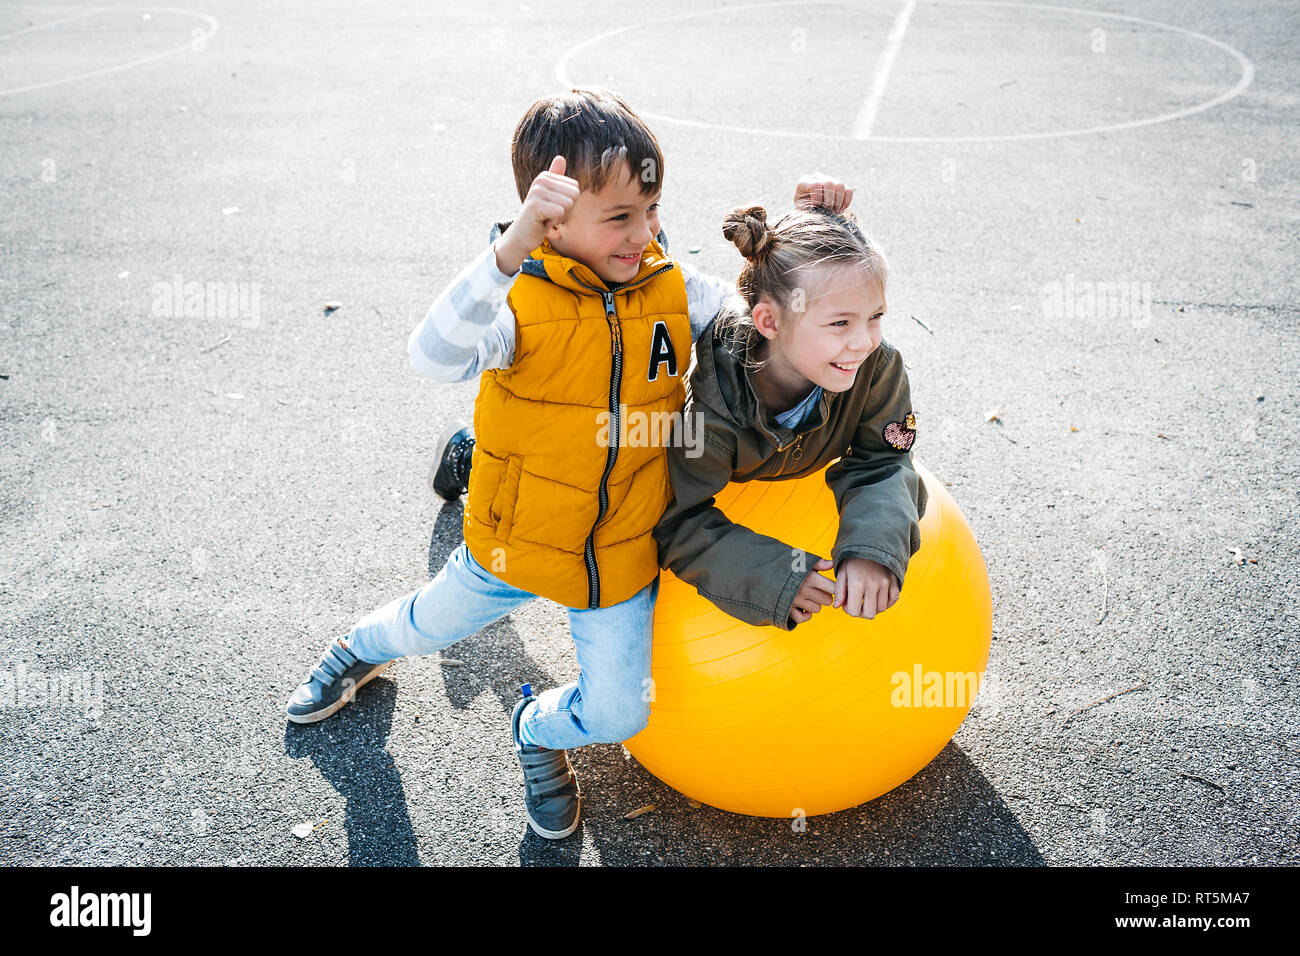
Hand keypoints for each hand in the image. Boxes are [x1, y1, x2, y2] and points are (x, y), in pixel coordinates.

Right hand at [495, 155, 580, 274]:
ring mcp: (537, 192)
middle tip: (549, 215)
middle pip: (574, 195)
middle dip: (566, 210)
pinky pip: (560, 212)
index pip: (575, 188)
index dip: (568, 204)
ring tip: (545, 218)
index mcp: (545, 176)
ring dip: (559, 217)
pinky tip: (542, 223)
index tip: (552, 208)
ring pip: (568, 204)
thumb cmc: (540, 218)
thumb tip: (560, 157)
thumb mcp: (551, 197)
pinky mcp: (535, 205)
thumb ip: (556, 179)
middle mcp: (540, 180)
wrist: (522, 236)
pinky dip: (554, 222)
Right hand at [789, 558, 835, 625]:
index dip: (835, 588)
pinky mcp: (787, 610)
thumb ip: (818, 563)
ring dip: (815, 604)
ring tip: (808, 596)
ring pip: (817, 609)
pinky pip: (804, 618)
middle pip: (827, 600)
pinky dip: (806, 615)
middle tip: (817, 589)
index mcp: (810, 577)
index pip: (833, 588)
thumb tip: (833, 563)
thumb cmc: (784, 565)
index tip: (830, 586)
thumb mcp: (801, 560)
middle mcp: (804, 590)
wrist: (761, 572)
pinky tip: (804, 608)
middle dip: (824, 595)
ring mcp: (795, 601)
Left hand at [793, 172, 852, 213]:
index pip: (816, 185)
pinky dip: (847, 201)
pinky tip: (841, 209)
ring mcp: (829, 180)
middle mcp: (817, 177)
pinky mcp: (839, 186)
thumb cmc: (804, 213)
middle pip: (829, 183)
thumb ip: (808, 207)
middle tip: (827, 210)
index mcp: (804, 181)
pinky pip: (848, 190)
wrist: (811, 215)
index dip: (818, 198)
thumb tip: (820, 207)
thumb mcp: (802, 210)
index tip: (816, 207)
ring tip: (834, 211)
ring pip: (840, 185)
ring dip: (838, 201)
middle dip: (830, 200)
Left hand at [833, 557, 898, 618]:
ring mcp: (885, 583)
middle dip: (861, 612)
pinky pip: (893, 599)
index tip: (846, 602)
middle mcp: (873, 584)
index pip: (854, 611)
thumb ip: (839, 590)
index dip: (848, 610)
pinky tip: (877, 597)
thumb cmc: (853, 559)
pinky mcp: (894, 580)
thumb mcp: (842, 571)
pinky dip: (886, 602)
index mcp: (857, 583)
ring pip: (881, 608)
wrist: (871, 542)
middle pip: (870, 614)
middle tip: (857, 604)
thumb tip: (837, 606)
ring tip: (866, 598)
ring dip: (873, 607)